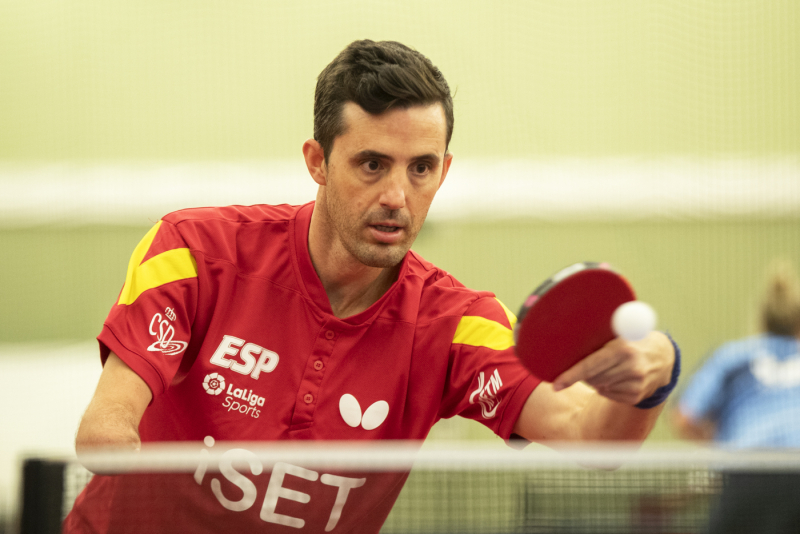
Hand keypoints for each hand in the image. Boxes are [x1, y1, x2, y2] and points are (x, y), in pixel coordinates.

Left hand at [551, 331, 674, 404]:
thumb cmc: (632, 341)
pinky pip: (608, 394)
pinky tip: (615, 376)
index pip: (590, 365)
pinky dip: (605, 387)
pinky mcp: (636, 397)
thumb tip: (566, 341)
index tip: (556, 384)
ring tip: (606, 367)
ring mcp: (635, 384)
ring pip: (599, 387)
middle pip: (592, 378)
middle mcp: (631, 368)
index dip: (571, 375)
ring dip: (595, 379)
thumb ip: (598, 336)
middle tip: (586, 364)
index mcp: (622, 349)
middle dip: (583, 374)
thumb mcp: (618, 332)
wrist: (663, 356)